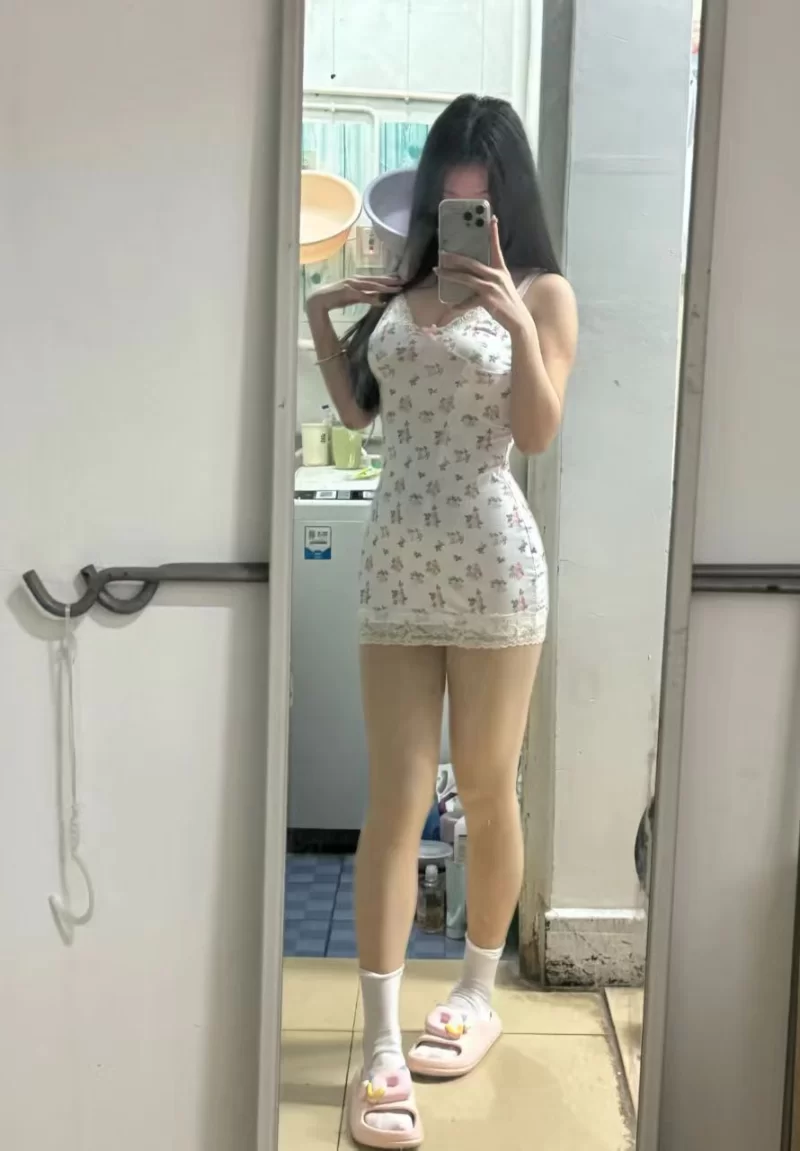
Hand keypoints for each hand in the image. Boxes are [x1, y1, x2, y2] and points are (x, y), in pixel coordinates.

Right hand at [306, 274, 403, 314]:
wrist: (318, 299)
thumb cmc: (335, 298)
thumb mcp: (353, 297)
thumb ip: (364, 296)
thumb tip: (377, 298)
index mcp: (357, 280)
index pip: (375, 278)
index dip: (388, 278)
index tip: (400, 279)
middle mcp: (356, 280)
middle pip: (376, 280)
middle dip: (390, 281)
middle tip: (403, 281)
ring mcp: (351, 285)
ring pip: (371, 286)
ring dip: (384, 288)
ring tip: (396, 289)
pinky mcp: (347, 292)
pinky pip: (362, 296)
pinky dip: (372, 299)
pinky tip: (381, 303)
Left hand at [438, 217, 534, 335]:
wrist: (518, 320)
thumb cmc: (509, 304)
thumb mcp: (502, 287)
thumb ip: (490, 279)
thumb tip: (474, 278)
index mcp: (501, 270)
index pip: (496, 248)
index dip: (494, 233)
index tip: (491, 218)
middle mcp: (496, 275)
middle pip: (472, 263)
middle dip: (456, 257)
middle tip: (442, 253)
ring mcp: (491, 286)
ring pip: (466, 278)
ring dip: (450, 274)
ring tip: (438, 271)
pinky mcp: (487, 298)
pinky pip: (468, 301)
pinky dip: (458, 307)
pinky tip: (449, 308)